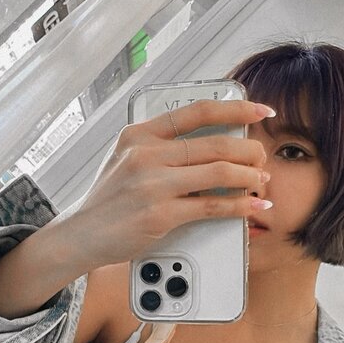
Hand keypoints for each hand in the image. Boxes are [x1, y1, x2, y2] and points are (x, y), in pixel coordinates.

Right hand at [56, 98, 274, 274]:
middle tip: (261, 158)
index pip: (198, 111)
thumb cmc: (108, 200)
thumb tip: (207, 143)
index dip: (236, 108)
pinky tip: (252, 207)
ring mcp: (154, 184)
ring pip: (219, 172)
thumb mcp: (126, 158)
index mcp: (140, 133)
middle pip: (215, 144)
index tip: (261, 111)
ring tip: (260, 181)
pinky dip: (239, 207)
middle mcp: (146, 154)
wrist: (82, 234)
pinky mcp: (161, 214)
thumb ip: (159, 146)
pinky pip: (211, 206)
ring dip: (249, 177)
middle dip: (249, 150)